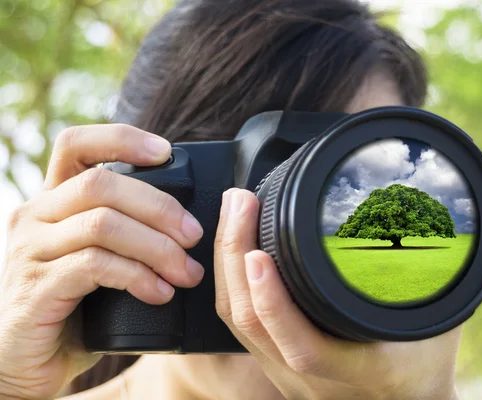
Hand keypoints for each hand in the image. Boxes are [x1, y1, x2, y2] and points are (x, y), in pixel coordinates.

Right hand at [0, 125, 205, 399]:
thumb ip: (125, 231)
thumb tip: (187, 221)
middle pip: (102, 184)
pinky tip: (160, 293)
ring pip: (102, 224)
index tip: (167, 152)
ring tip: (186, 272)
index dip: (123, 139)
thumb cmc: (74, 305)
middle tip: (193, 235)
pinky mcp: (36, 286)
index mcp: (54, 200)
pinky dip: (137, 276)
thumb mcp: (100, 257)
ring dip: (156, 246)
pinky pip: (95, 266)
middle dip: (159, 206)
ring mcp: (30, 249)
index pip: (77, 145)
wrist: (28, 360)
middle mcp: (36, 215)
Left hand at [214, 188, 460, 399]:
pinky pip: (241, 325)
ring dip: (227, 265)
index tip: (258, 251)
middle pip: (251, 325)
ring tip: (233, 212)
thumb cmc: (425, 364)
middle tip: (239, 201)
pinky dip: (232, 282)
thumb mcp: (439, 323)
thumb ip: (433, 280)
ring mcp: (288, 376)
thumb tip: (435, 223)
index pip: (301, 345)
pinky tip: (234, 247)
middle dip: (235, 257)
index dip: (272, 301)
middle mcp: (311, 380)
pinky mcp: (276, 366)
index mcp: (356, 370)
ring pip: (238, 323)